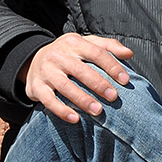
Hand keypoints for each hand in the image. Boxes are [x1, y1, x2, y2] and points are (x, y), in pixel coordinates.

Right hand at [18, 33, 132, 122]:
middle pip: (81, 70)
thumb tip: (129, 54)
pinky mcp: (36, 87)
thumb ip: (108, 46)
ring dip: (82, 100)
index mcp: (73, 43)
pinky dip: (61, 110)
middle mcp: (58, 55)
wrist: (32, 60)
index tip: (125, 81)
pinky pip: (49, 100)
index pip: (96, 53)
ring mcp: (46, 71)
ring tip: (98, 111)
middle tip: (114, 97)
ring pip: (65, 86)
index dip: (112, 67)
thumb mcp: (85, 44)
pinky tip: (75, 119)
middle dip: (99, 84)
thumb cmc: (68, 54)